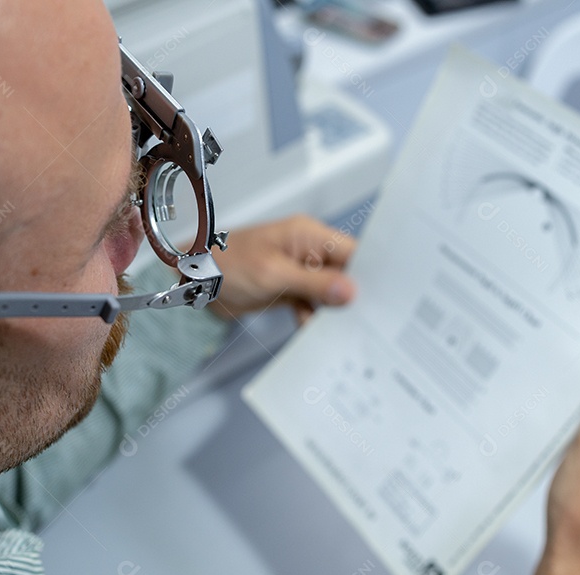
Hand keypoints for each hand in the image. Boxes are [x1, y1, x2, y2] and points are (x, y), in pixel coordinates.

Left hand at [208, 214, 355, 321]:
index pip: (351, 251)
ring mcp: (299, 272)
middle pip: (344, 273)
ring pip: (329, 292)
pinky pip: (311, 305)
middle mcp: (307, 252)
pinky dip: (314, 319)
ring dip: (333, 311)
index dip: (369, 272)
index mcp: (308, 235)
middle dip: (352, 295)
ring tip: (344, 331)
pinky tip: (316, 334)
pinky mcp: (289, 290)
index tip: (384, 295)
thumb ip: (313, 283)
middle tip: (368, 320)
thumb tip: (350, 291)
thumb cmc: (226, 263)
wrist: (194, 279)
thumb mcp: (274, 274)